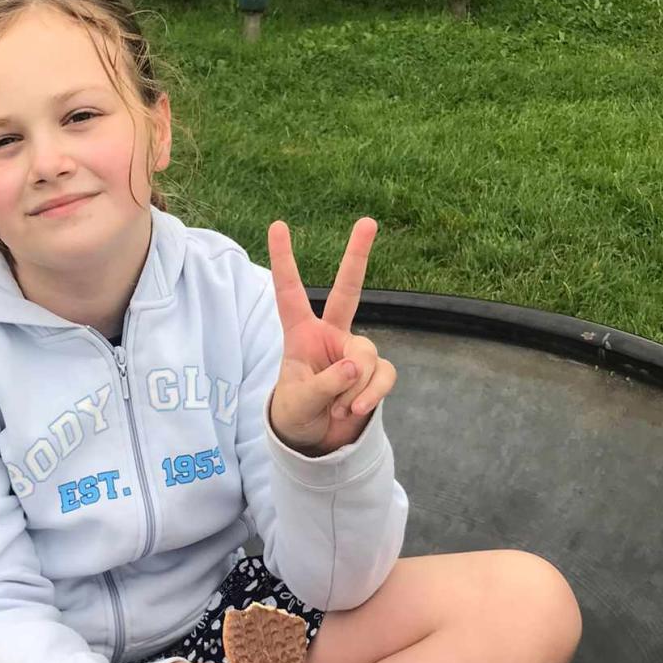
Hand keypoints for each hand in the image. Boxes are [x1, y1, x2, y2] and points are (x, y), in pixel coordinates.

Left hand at [267, 217, 396, 455]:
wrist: (315, 441)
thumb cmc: (296, 412)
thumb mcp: (299, 402)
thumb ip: (324, 384)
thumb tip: (355, 368)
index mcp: (300, 334)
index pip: (291, 292)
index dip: (285, 260)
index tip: (278, 224)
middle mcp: (331, 335)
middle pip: (348, 290)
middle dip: (358, 256)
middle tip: (368, 221)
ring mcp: (355, 353)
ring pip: (366, 356)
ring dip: (352, 389)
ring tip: (335, 408)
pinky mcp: (375, 373)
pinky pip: (384, 376)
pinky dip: (371, 395)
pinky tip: (354, 412)